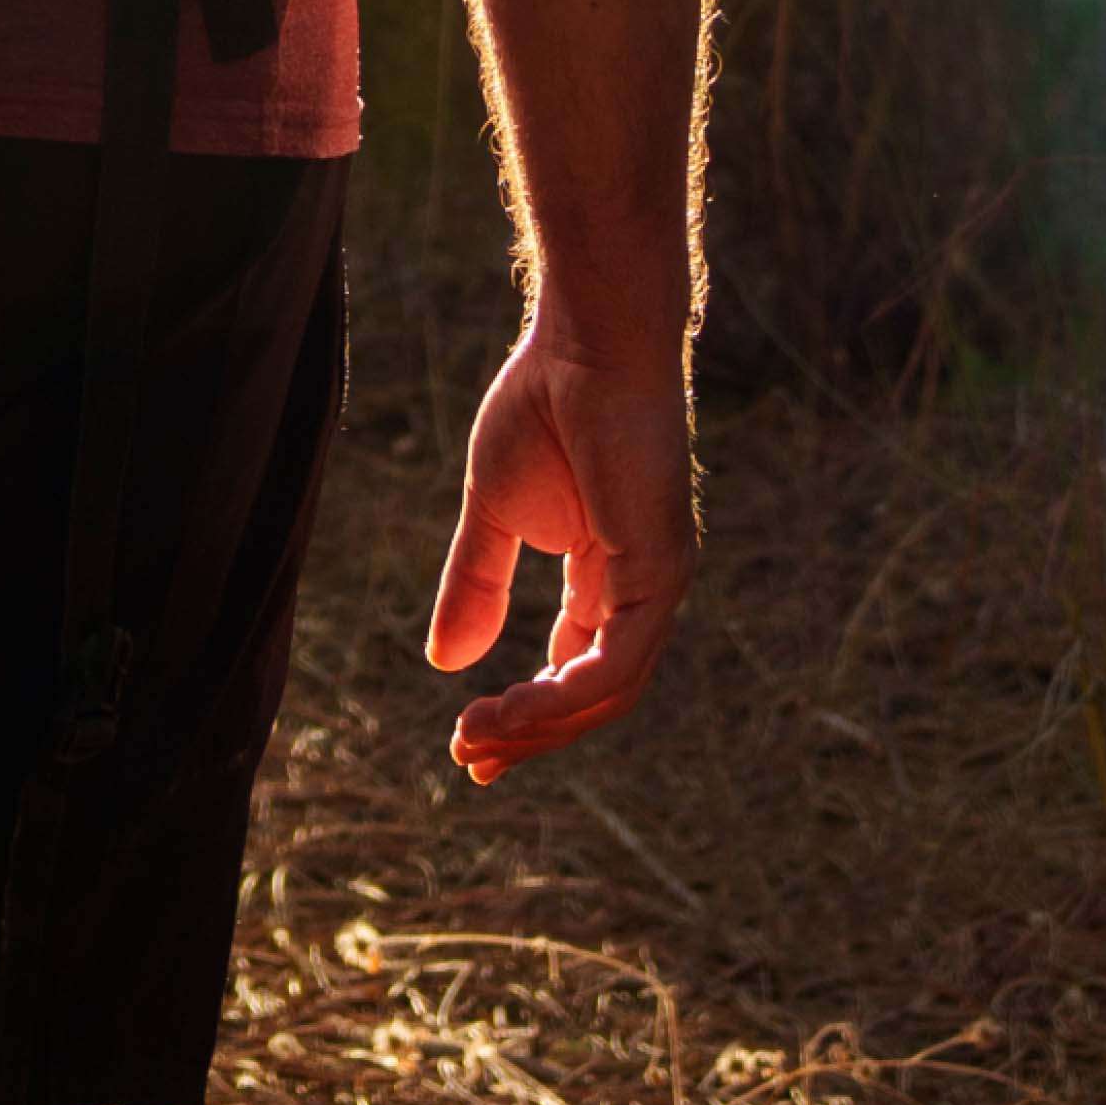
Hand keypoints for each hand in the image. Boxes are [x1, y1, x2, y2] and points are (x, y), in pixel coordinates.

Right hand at [427, 318, 690, 776]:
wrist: (583, 343)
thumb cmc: (545, 406)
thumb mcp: (494, 511)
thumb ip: (478, 583)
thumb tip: (446, 662)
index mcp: (608, 575)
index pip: (574, 668)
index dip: (524, 713)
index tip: (467, 743)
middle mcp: (641, 590)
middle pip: (592, 694)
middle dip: (530, 735)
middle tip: (470, 761)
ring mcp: (656, 584)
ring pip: (607, 693)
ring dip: (539, 726)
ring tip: (477, 738)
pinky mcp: (659, 572)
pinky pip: (617, 663)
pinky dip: (565, 696)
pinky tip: (518, 707)